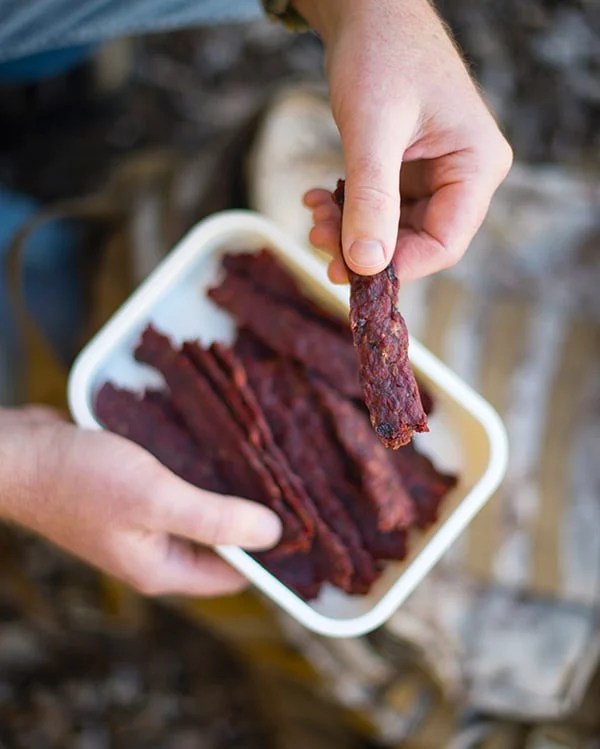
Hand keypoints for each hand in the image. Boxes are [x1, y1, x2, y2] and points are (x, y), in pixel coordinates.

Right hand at [0, 406, 280, 596]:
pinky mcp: (132, 492)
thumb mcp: (156, 499)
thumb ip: (215, 520)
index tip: (305, 524)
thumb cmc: (80, 480)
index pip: (234, 576)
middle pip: (219, 545)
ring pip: (200, 512)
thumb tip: (274, 534)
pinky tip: (223, 446)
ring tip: (266, 462)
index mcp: (162, 567)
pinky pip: (180, 487)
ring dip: (228, 491)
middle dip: (252, 519)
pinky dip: (201, 472)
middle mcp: (154, 550)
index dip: (270, 556)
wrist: (19, 454)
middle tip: (291, 484)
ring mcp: (141, 521)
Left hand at [295, 0, 512, 281]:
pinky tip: (318, 197)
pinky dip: (347, 209)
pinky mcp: (409, 169)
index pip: (445, 243)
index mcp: (477, 165)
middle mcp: (464, 175)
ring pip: (393, 230)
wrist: (368, 8)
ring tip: (314, 215)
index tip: (350, 274)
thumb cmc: (380, 53)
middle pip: (417, 241)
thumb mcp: (373, 130)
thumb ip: (371, 200)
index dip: (398, 267)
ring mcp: (436, 173)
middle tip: (317, 241)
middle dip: (364, 249)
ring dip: (350, 231)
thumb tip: (365, 266)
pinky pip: (380, 207)